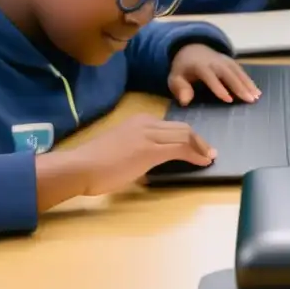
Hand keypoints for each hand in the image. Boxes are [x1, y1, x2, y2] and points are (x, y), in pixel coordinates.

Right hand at [66, 115, 215, 197]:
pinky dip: (195, 155)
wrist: (80, 167)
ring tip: (209, 157)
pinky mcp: (150, 150)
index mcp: (138, 121)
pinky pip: (180, 148)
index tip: (196, 146)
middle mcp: (146, 123)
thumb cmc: (93, 164)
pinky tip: (203, 162)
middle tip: (209, 152)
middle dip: (199, 140)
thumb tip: (148, 161)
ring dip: (200, 147)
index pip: (170, 126)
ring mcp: (148, 135)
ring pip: (184, 135)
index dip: (187, 136)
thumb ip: (137, 149)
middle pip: (182, 128)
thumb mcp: (120, 148)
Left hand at [167, 44, 259, 104]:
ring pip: (238, 72)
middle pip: (229, 74)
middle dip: (240, 87)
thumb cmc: (183, 69)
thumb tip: (185, 101)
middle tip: (250, 100)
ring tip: (256, 97)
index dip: (219, 88)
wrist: (192, 49)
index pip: (211, 77)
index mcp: (200, 66)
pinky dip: (250, 81)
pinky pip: (241, 71)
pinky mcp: (231, 62)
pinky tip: (257, 91)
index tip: (228, 100)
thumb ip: (180, 88)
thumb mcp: (175, 78)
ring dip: (248, 84)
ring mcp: (225, 60)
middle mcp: (215, 62)